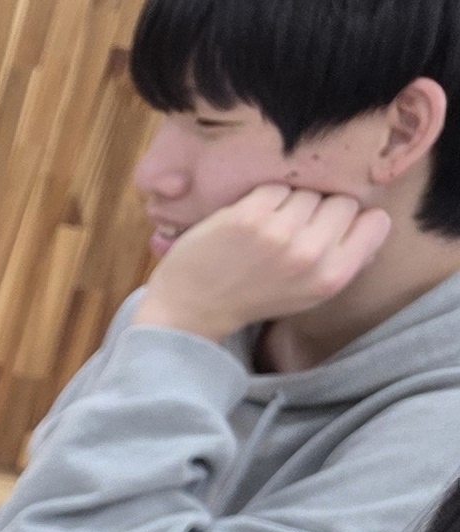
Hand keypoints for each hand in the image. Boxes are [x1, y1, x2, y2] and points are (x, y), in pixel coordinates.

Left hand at [137, 185, 391, 338]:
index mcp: (333, 276)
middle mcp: (311, 255)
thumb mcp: (310, 292)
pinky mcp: (249, 216)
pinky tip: (248, 222)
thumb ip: (347, 261)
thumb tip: (373, 225)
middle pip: (341, 202)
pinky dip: (263, 199)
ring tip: (268, 228)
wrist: (191, 308)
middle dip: (319, 211)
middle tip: (291, 230)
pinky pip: (276, 187)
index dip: (352, 221)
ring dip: (289, 204)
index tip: (329, 230)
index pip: (375, 222)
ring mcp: (279, 233)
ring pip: (308, 192)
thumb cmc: (254, 297)